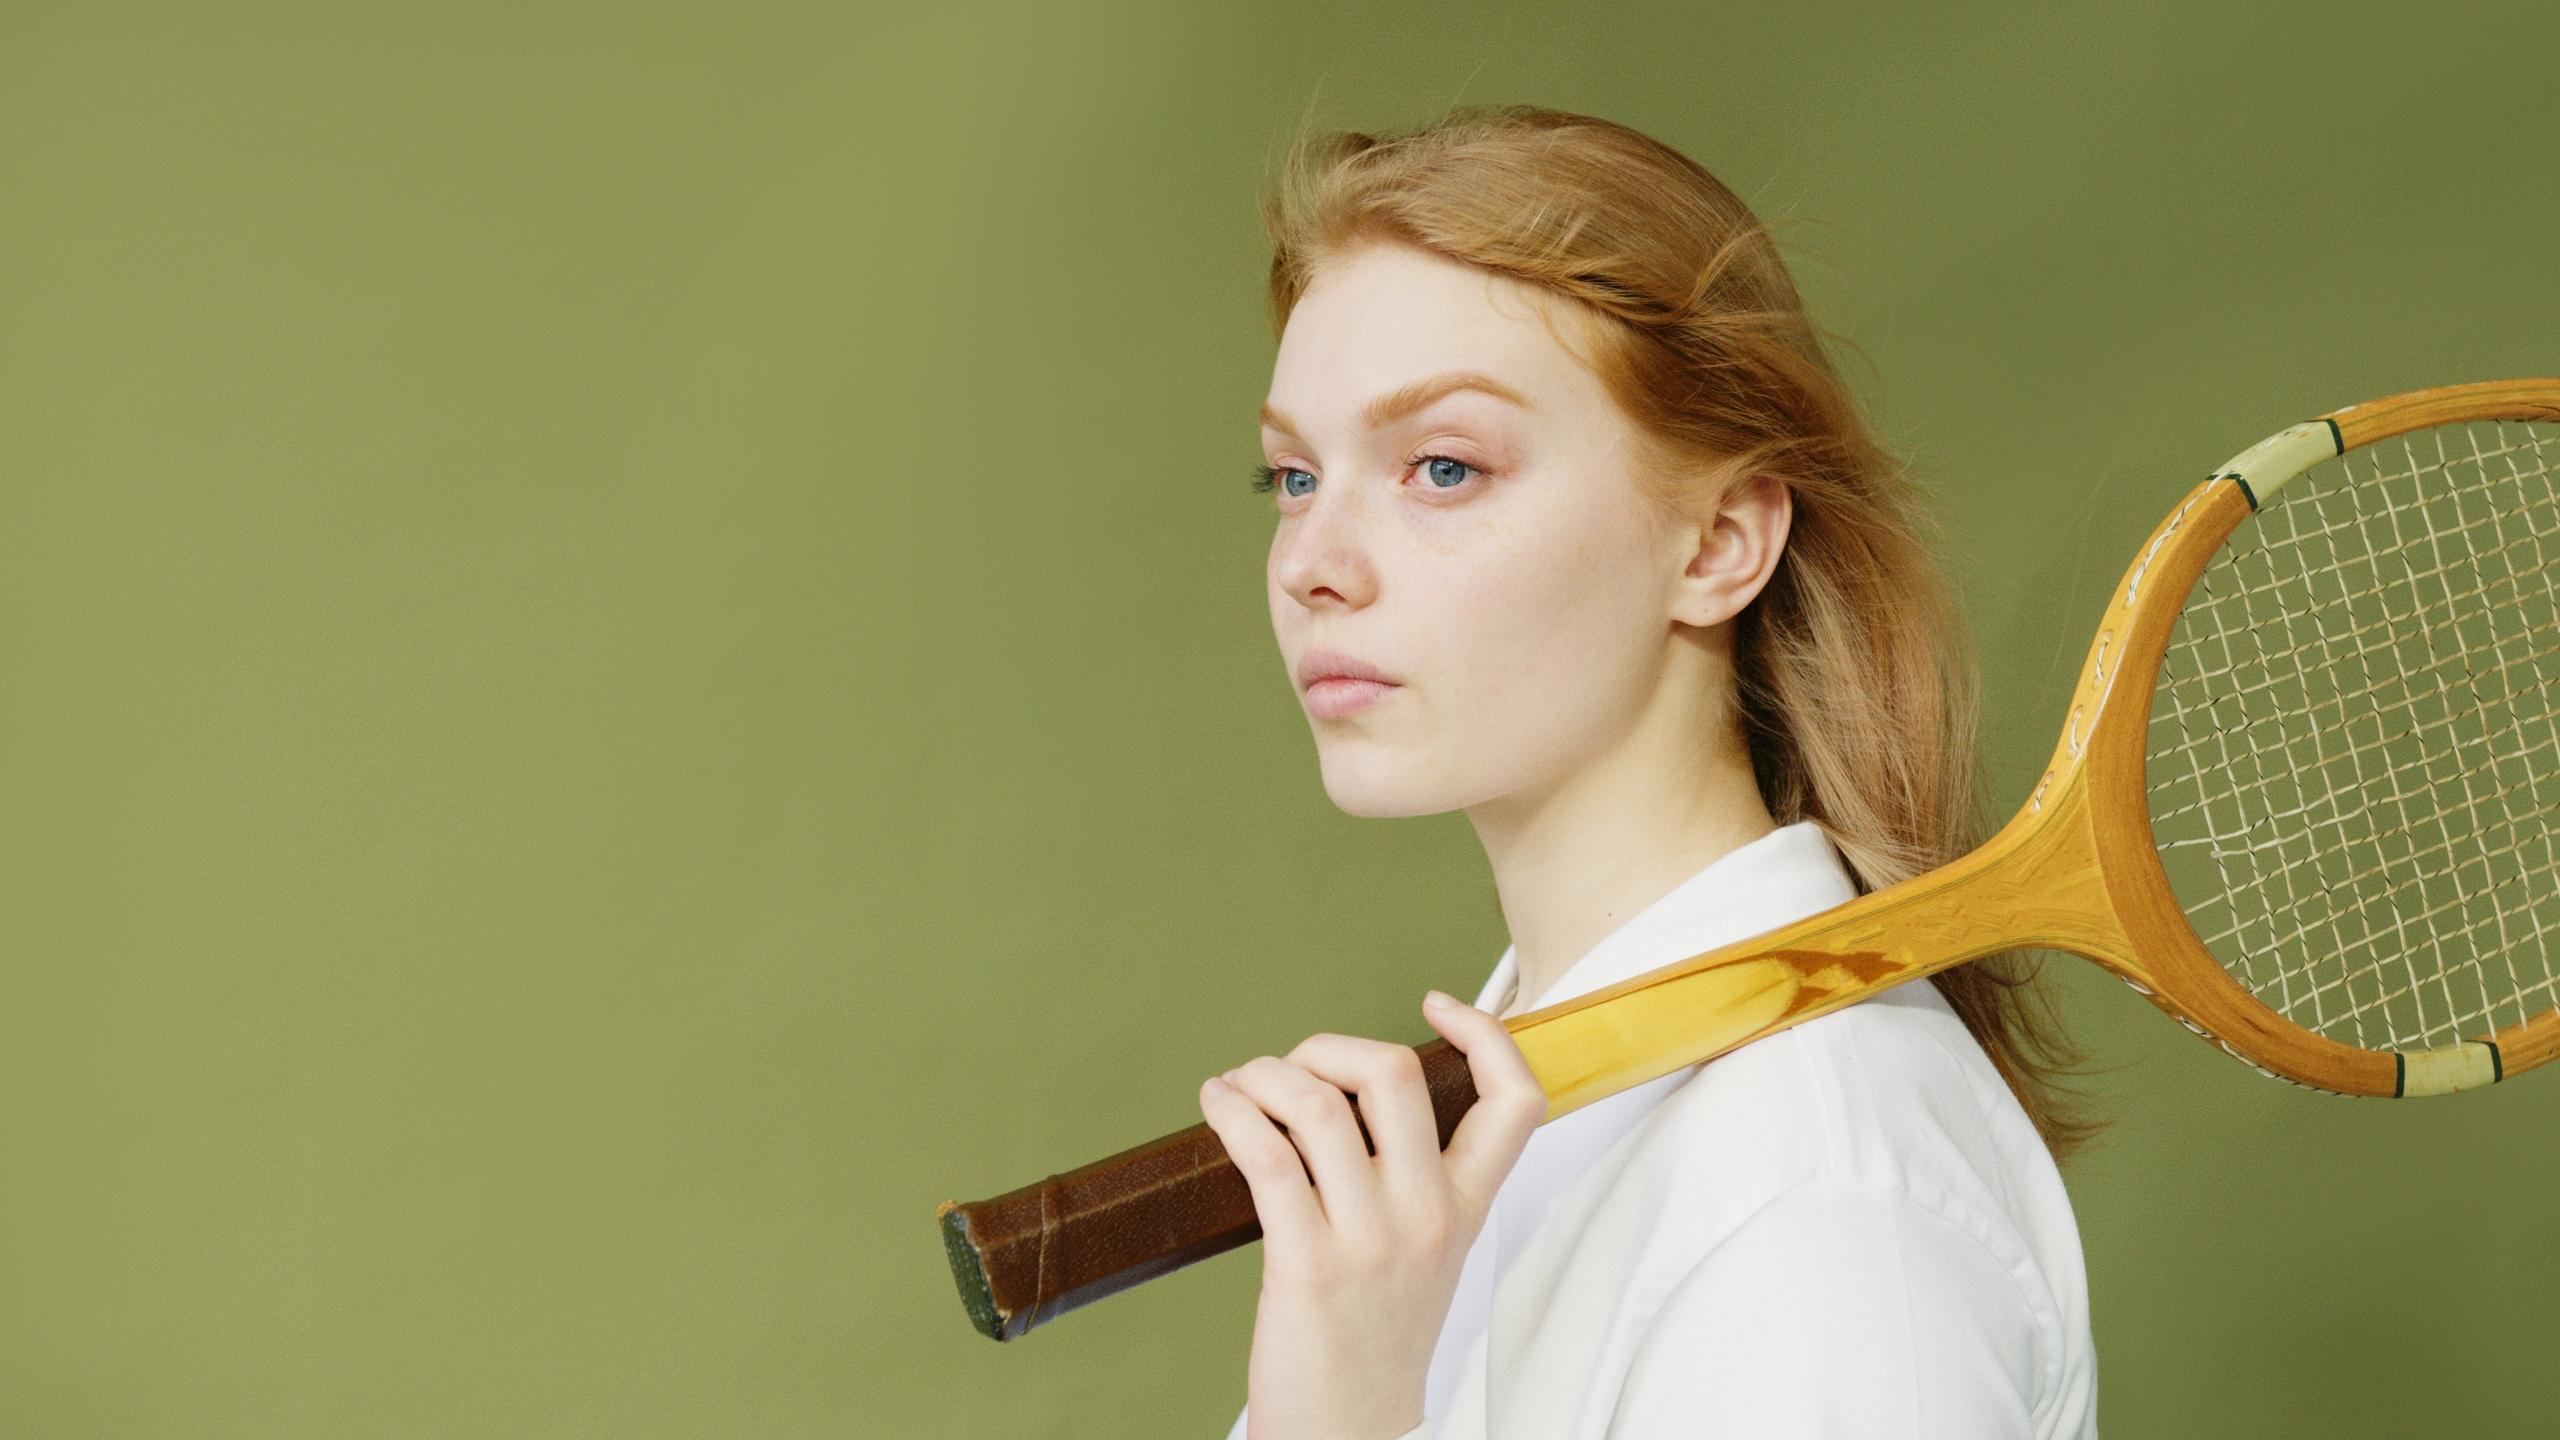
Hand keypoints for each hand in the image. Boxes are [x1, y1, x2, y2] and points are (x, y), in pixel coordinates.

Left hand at [1198, 989, 1548, 1439]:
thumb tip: (1354, 1097)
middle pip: (1394, 1074)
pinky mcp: (1305, 1263)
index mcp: (1466, 1210)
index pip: (1516, 1100)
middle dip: (1329, 1047)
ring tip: (1238, 1088)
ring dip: (1262, 1075)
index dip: (1484, 1032)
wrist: (1352, 1434)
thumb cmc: (1375, 1340)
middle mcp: (1427, 1216)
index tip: (1435, 1006)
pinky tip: (1216, 1106)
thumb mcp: (1428, 1256)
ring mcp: (1368, 1240)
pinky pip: (1265, 1154)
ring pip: (1316, 1104)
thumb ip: (1417, 1181)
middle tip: (1296, 1070)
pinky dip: (1231, 1110)